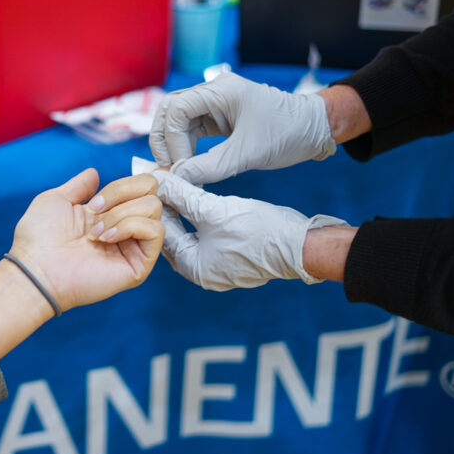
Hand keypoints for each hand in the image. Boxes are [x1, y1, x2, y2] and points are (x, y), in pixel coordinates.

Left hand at [9, 169, 163, 311]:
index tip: (93, 202)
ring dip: (121, 214)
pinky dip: (131, 227)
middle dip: (121, 195)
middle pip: (151, 192)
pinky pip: (156, 232)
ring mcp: (133, 247)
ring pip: (154, 209)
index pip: (140, 186)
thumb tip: (95, 173)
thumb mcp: (57, 199)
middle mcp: (125, 229)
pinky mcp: (140, 264)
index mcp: (108, 213)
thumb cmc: (39, 237)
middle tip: (95, 214)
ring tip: (96, 234)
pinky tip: (106, 239)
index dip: (121, 186)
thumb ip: (79, 185)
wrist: (36, 266)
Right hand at [149, 72, 336, 184]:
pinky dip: (185, 145)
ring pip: (178, 120)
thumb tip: (178, 179)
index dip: (171, 139)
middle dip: (163, 138)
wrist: (315, 129)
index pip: (177, 108)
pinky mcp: (220, 117)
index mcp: (221, 91)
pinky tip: (187, 163)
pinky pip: (192, 128)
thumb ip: (210, 167)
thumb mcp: (248, 154)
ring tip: (176, 168)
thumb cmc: (287, 133)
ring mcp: (216, 103)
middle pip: (170, 109)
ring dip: (173, 143)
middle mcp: (214, 91)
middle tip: (166, 166)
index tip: (180, 165)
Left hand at [155, 171, 346, 290]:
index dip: (156, 206)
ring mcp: (220, 267)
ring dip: (186, 212)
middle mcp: (203, 273)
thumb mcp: (214, 209)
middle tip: (162, 183)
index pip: (164, 233)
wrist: (302, 245)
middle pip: (176, 235)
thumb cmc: (259, 231)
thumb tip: (159, 181)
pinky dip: (202, 219)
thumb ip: (183, 195)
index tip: (150, 185)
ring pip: (193, 234)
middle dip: (170, 209)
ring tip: (178, 186)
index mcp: (193, 268)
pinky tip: (199, 198)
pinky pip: (209, 236)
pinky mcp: (234, 257)